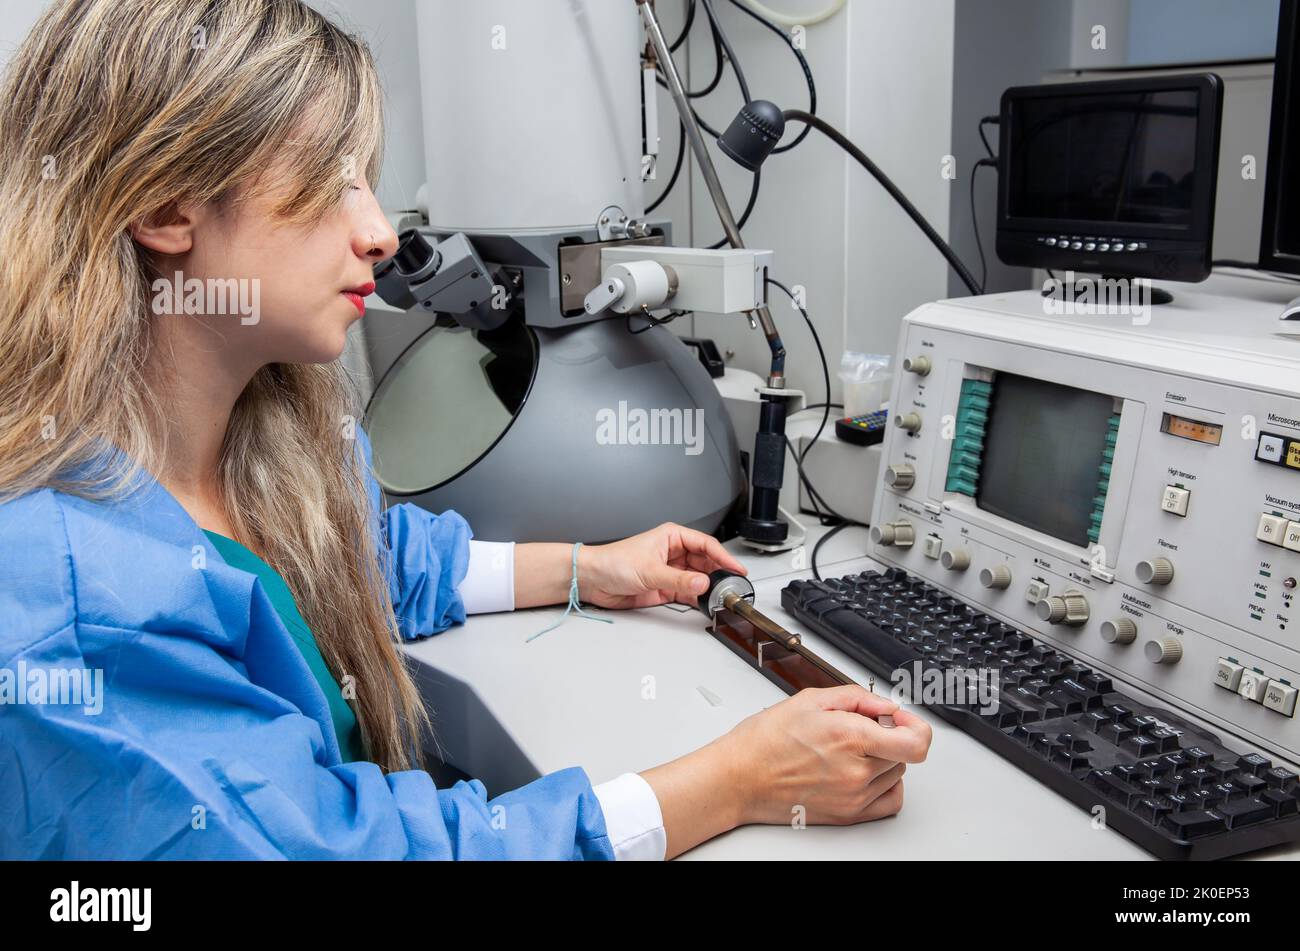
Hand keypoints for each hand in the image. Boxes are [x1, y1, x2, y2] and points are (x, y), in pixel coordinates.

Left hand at [576, 521, 747, 608]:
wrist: (593, 579)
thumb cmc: (613, 562)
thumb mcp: (649, 570)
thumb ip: (678, 579)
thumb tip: (702, 583)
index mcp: (672, 537)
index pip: (706, 544)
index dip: (723, 556)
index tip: (736, 568)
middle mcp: (673, 552)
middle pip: (705, 562)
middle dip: (717, 573)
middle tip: (730, 586)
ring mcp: (670, 570)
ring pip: (698, 578)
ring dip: (707, 587)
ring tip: (718, 596)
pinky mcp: (665, 587)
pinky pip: (687, 592)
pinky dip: (696, 598)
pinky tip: (703, 602)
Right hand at [719, 685, 931, 825]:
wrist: (739, 779)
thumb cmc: (765, 741)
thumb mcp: (809, 700)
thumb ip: (856, 698)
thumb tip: (885, 704)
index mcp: (849, 737)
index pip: (915, 741)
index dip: (915, 725)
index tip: (901, 718)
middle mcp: (856, 771)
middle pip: (904, 753)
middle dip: (889, 735)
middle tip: (861, 727)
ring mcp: (854, 797)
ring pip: (897, 774)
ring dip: (885, 758)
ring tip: (851, 749)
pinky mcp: (849, 815)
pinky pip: (890, 801)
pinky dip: (886, 785)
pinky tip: (865, 772)